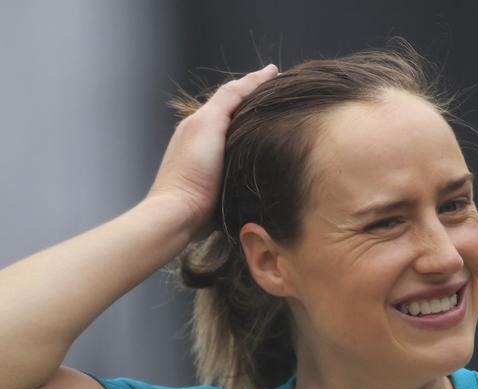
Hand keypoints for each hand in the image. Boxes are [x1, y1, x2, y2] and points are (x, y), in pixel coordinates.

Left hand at [146, 64, 278, 239]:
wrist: (180, 212)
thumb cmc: (192, 169)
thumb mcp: (209, 124)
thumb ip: (228, 98)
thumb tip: (256, 78)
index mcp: (201, 121)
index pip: (233, 94)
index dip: (256, 82)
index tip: (278, 73)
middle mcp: (203, 137)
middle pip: (236, 113)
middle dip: (257, 102)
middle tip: (284, 94)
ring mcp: (210, 161)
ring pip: (239, 134)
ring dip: (256, 125)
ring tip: (280, 120)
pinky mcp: (218, 182)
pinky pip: (240, 156)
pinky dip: (253, 147)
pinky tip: (266, 152)